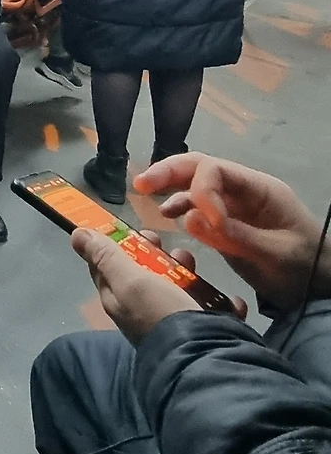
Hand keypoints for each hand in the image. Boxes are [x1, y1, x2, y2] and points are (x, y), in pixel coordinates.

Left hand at [70, 226, 220, 345]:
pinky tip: (225, 298)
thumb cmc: (160, 313)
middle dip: (155, 253)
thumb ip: (106, 257)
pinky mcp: (200, 326)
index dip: (116, 244)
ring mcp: (171, 318)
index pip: (107, 265)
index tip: (131, 230)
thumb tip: (77, 234)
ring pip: (178, 284)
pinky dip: (218, 301)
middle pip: (144, 271)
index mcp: (118, 299)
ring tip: (192, 265)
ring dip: (186, 270)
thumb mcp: (129, 280)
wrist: (200, 355)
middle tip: (163, 244)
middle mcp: (141, 309)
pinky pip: (208, 306)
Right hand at [134, 154, 327, 312]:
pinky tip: (166, 216)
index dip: (201, 192)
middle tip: (140, 184)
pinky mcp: (229, 224)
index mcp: (261, 189)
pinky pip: (200, 209)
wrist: (322, 285)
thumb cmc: (304, 268)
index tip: (200, 223)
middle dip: (171, 172)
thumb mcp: (274, 255)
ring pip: (197, 185)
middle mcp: (245, 191)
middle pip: (203, 168)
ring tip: (145, 195)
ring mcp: (236, 206)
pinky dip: (182, 208)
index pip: (219, 172)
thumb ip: (233, 236)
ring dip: (171, 186)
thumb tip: (188, 218)